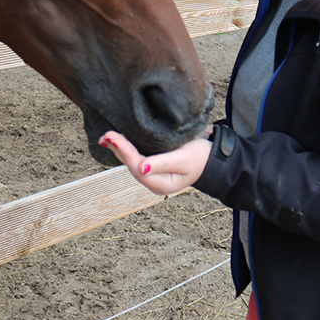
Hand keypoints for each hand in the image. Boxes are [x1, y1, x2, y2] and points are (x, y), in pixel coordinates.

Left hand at [98, 130, 212, 195]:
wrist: (213, 159)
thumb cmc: (201, 157)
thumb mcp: (183, 159)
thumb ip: (162, 163)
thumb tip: (141, 169)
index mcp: (160, 184)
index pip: (136, 167)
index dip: (124, 151)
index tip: (114, 137)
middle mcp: (154, 181)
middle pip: (131, 165)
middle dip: (118, 149)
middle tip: (105, 135)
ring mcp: (153, 174)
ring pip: (132, 161)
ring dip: (119, 148)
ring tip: (107, 136)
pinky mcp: (154, 165)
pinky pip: (137, 157)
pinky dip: (127, 147)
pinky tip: (120, 140)